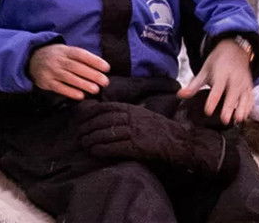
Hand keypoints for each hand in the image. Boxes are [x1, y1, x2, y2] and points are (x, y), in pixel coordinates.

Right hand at [28, 44, 109, 99]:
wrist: (30, 59)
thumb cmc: (55, 56)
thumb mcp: (64, 51)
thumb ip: (78, 58)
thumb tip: (99, 68)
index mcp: (64, 51)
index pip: (81, 54)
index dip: (94, 61)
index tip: (107, 68)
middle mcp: (58, 60)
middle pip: (76, 67)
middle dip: (92, 74)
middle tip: (105, 81)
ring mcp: (51, 71)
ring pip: (69, 78)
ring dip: (83, 84)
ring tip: (96, 89)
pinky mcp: (46, 82)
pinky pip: (59, 87)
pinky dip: (70, 92)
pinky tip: (81, 96)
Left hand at [76, 101, 236, 178]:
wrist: (180, 141)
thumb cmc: (159, 129)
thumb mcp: (143, 114)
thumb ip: (127, 113)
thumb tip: (106, 114)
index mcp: (132, 109)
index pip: (105, 107)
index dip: (90, 113)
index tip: (80, 119)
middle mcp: (132, 118)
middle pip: (102, 120)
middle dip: (87, 127)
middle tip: (78, 134)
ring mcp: (135, 132)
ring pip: (106, 133)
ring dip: (91, 139)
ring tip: (84, 144)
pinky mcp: (138, 146)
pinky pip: (115, 147)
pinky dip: (102, 149)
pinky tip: (94, 151)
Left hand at [177, 37, 254, 123]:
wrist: (235, 50)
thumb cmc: (218, 62)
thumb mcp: (204, 70)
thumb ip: (194, 85)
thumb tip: (180, 95)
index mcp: (222, 73)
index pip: (217, 88)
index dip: (212, 100)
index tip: (208, 111)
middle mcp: (235, 78)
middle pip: (232, 94)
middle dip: (229, 107)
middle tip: (224, 120)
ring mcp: (244, 83)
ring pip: (244, 97)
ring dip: (242, 109)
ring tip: (237, 120)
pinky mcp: (250, 87)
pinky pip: (251, 98)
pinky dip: (249, 107)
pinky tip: (244, 116)